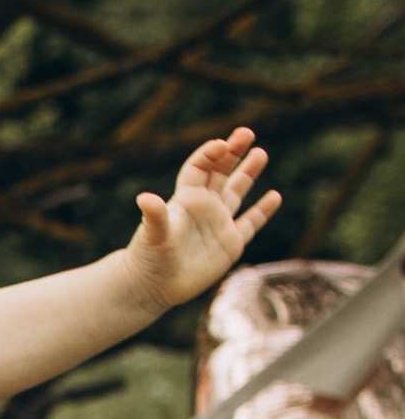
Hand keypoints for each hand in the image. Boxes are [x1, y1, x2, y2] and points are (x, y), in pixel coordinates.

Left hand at [125, 127, 279, 308]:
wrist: (154, 286)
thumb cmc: (149, 258)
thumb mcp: (153, 235)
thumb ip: (155, 216)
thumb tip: (144, 198)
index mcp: (186, 199)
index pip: (200, 168)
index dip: (210, 154)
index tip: (222, 144)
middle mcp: (204, 207)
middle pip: (220, 172)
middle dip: (233, 152)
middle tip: (247, 133)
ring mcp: (218, 224)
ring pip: (236, 192)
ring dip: (248, 173)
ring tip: (260, 153)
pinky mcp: (230, 243)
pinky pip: (250, 223)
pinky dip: (262, 210)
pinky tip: (275, 196)